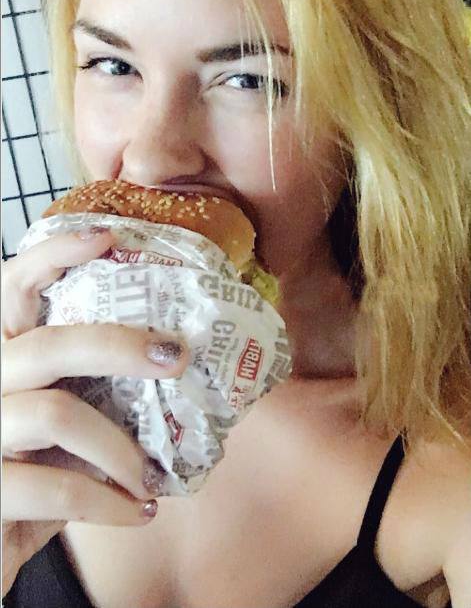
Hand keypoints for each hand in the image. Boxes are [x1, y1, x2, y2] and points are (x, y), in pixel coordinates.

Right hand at [1, 228, 189, 595]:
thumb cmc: (31, 472)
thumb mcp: (60, 426)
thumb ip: (93, 393)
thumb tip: (176, 365)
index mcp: (2, 352)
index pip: (12, 284)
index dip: (55, 255)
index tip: (108, 238)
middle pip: (50, 343)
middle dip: (120, 346)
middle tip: (175, 357)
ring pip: (58, 414)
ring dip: (121, 449)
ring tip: (151, 477)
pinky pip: (58, 489)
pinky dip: (109, 503)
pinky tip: (137, 511)